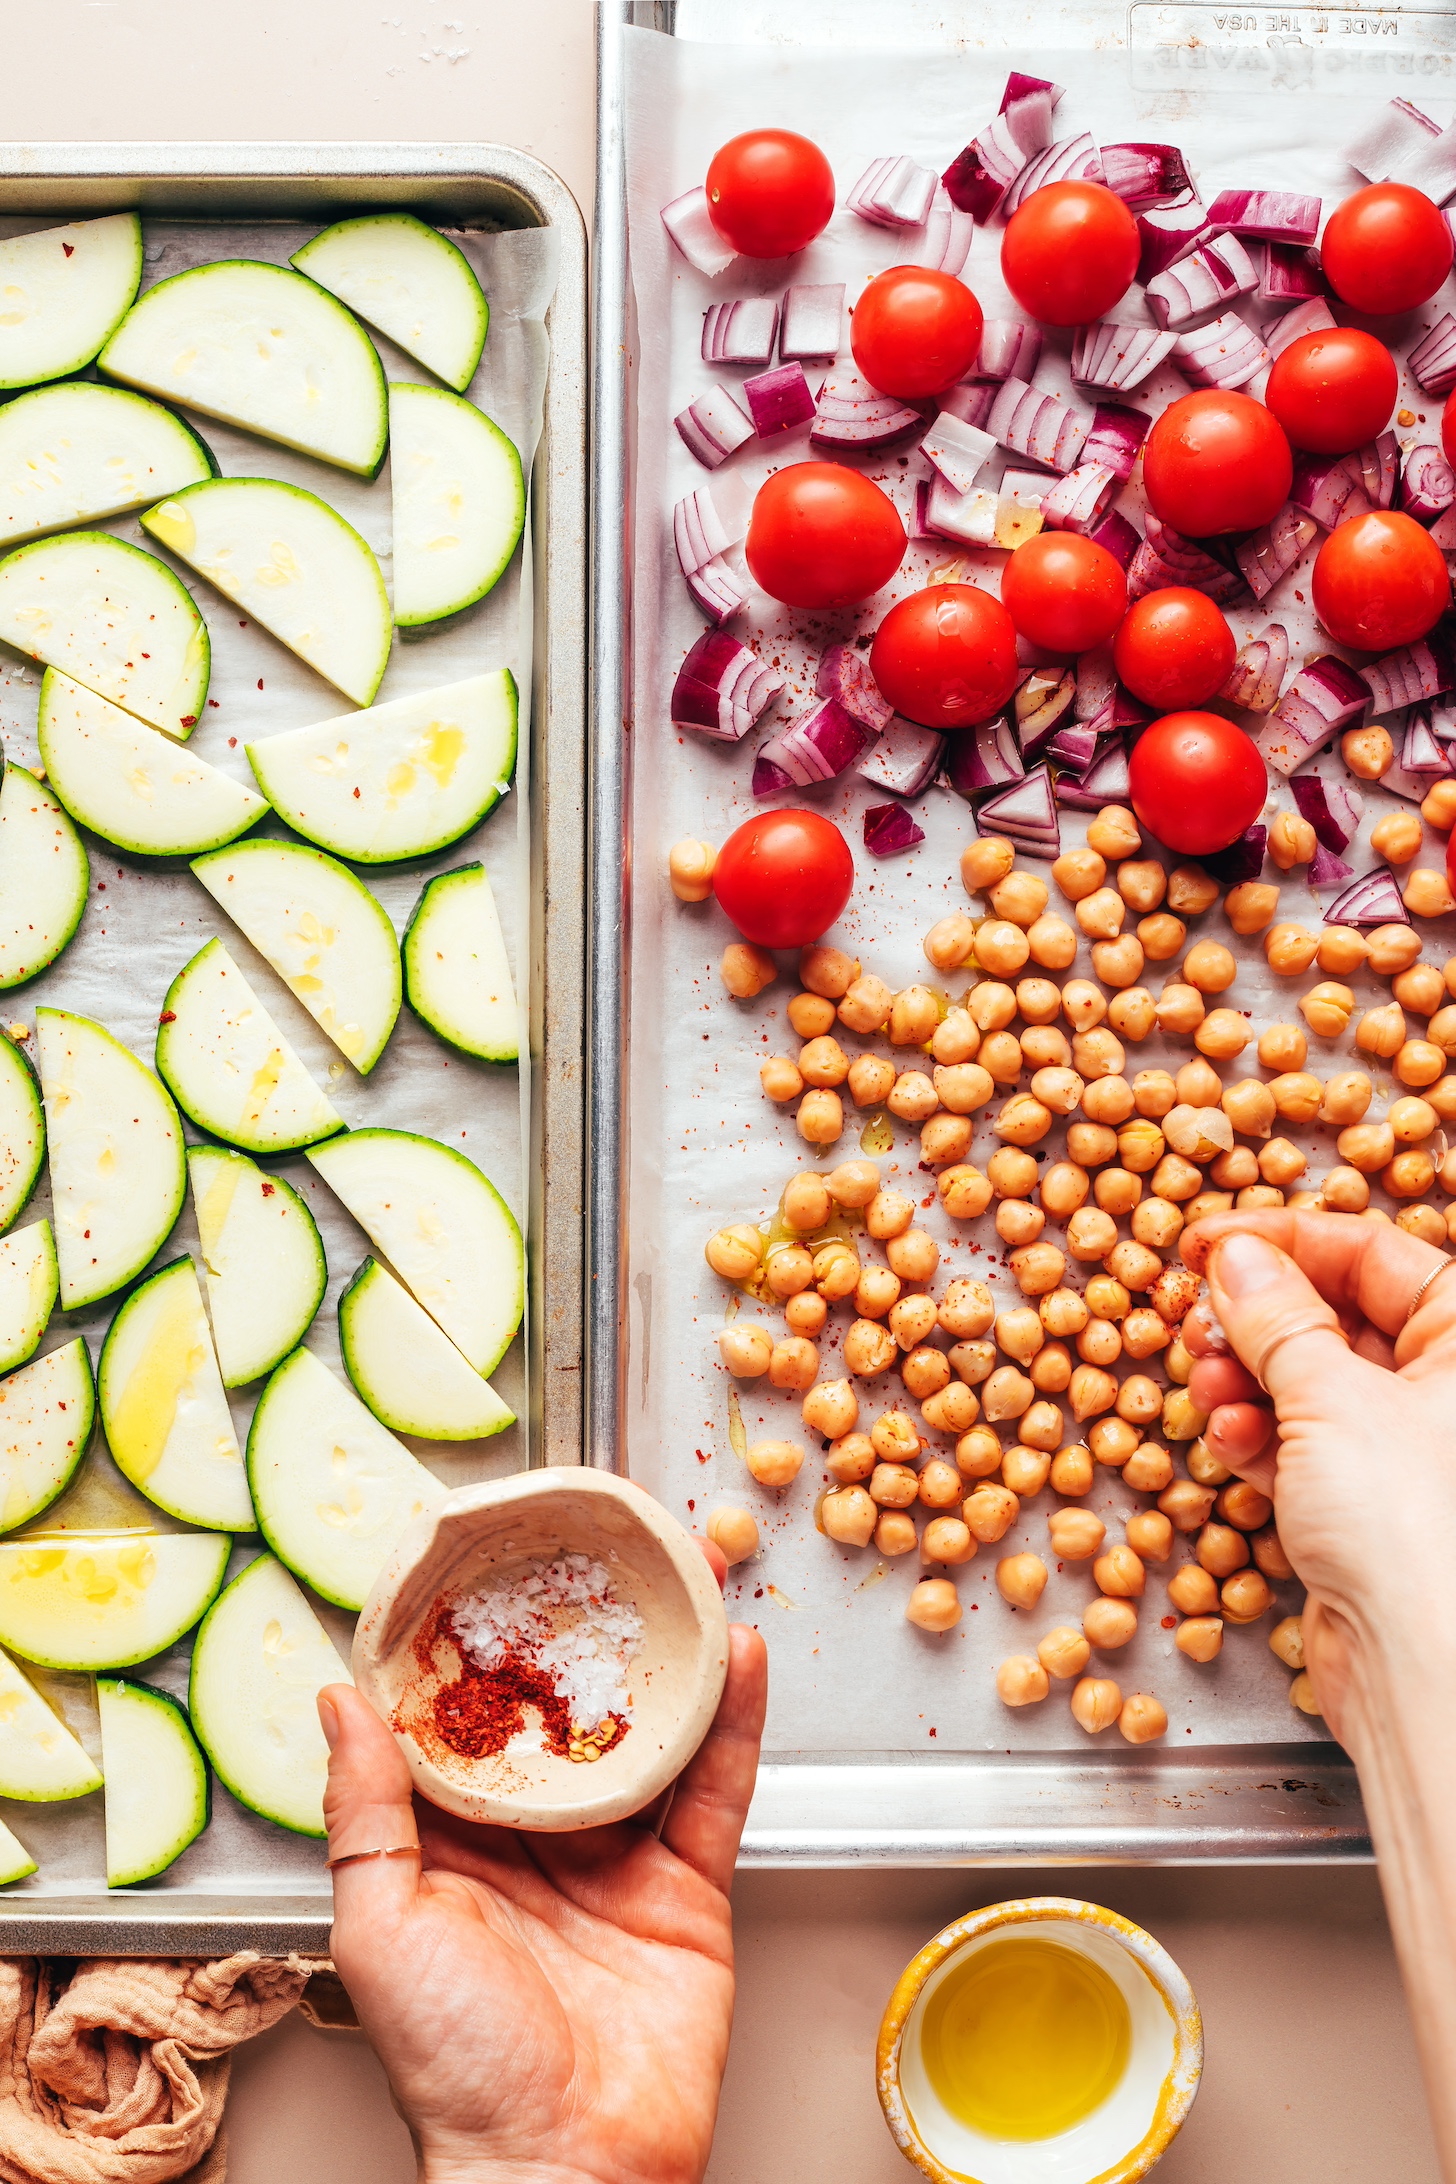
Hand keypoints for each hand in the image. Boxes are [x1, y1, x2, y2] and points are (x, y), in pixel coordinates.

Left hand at [318, 1558, 767, 2183]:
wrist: (567, 2171)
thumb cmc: (454, 2071)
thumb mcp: (381, 1927)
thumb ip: (366, 1811)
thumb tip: (336, 1701)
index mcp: (456, 1844)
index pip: (464, 1721)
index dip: (475, 1645)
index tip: (482, 1566)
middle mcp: (538, 1841)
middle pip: (567, 1714)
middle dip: (584, 1634)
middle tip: (599, 1552)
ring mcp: (618, 1860)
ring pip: (650, 1735)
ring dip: (671, 1657)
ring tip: (685, 1576)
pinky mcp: (688, 1887)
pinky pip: (717, 1788)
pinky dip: (735, 1722)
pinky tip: (743, 1659)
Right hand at [1179, 1210, 1455, 1744]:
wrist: (1424, 1674)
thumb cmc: (1414, 1531)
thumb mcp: (1330, 1396)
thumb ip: (1275, 1316)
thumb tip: (1236, 1255)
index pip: (1374, 1253)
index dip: (1285, 1239)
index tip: (1208, 1240)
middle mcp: (1447, 1393)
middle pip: (1337, 1315)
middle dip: (1257, 1319)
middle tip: (1196, 1318)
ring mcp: (1408, 1452)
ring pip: (1309, 1382)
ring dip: (1246, 1380)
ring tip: (1209, 1388)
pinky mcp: (1367, 1508)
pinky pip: (1302, 1446)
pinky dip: (1259, 1439)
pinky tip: (1230, 1443)